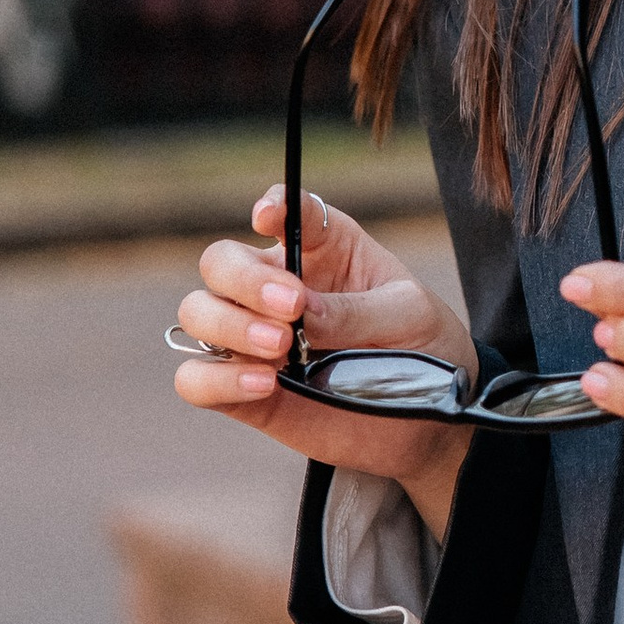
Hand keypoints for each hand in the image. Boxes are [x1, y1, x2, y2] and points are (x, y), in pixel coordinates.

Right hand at [173, 185, 476, 537]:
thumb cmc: (421, 344)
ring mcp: (255, 337)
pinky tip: (264, 382)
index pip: (288, 211)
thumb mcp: (407, 316)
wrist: (427, 417)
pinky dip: (215, 379)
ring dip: (228, 325)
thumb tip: (301, 314)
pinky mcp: (245, 390)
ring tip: (282, 347)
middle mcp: (279, 285)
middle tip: (292, 308)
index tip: (271, 216)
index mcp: (327, 249)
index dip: (274, 206)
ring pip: (197, 313)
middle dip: (244, 279)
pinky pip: (195, 379)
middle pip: (220, 261)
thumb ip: (356, 310)